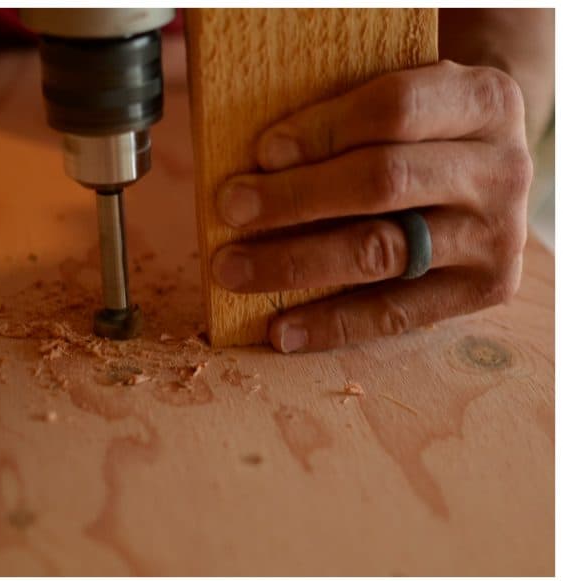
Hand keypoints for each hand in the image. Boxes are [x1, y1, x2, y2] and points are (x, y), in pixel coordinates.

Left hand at [210, 60, 532, 352]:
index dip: (322, 130)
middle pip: (383, 180)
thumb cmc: (419, 129)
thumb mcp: (399, 97)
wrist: (489, 167)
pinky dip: (331, 324)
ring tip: (233, 269)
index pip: (394, 109)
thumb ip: (344, 118)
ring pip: (381, 251)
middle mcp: (502, 167)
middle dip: (295, 198)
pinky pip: (395, 312)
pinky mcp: (485, 290)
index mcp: (483, 101)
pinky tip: (280, 330)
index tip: (262, 151)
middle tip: (231, 208)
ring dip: (295, 262)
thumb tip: (254, 164)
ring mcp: (497, 234)